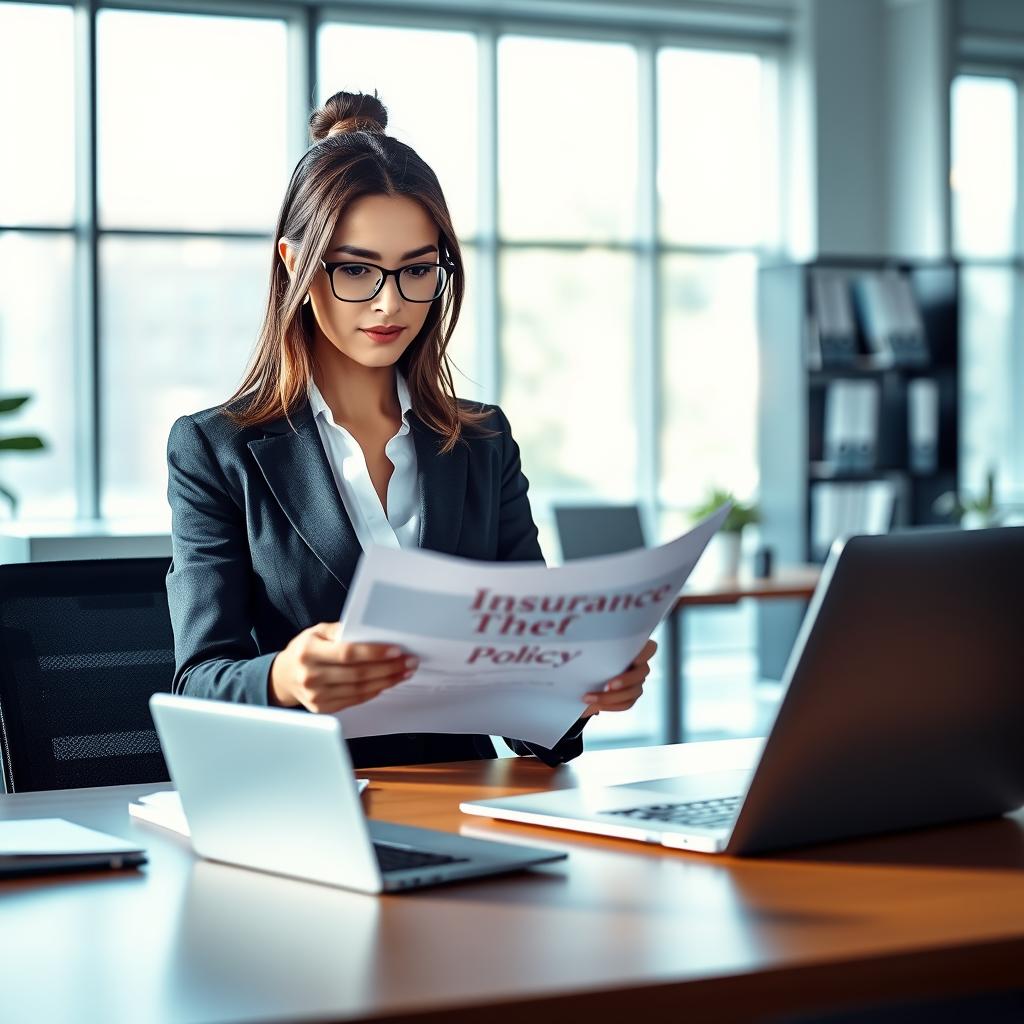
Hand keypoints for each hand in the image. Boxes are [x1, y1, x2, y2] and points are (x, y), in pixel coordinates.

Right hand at [269, 621, 416, 713]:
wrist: (284, 676)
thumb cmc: (305, 649)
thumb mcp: (317, 631)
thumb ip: (341, 630)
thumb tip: (372, 631)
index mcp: (308, 652)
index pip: (348, 653)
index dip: (374, 652)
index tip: (396, 650)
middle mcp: (311, 675)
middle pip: (357, 673)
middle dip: (388, 667)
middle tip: (409, 661)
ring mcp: (316, 695)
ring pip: (360, 689)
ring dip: (387, 681)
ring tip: (404, 672)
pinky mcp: (323, 708)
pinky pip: (355, 699)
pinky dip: (374, 691)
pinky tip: (387, 682)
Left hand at [581, 638, 656, 716]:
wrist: (580, 675)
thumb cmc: (585, 655)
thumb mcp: (587, 646)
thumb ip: (591, 644)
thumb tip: (578, 645)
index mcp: (634, 648)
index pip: (650, 648)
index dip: (645, 653)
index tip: (634, 660)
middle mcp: (640, 665)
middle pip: (642, 672)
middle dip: (626, 680)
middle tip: (608, 685)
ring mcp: (637, 682)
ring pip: (633, 691)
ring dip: (611, 697)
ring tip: (589, 698)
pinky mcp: (630, 697)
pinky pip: (626, 704)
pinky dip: (610, 706)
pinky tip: (595, 705)